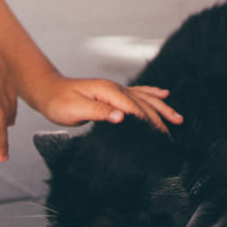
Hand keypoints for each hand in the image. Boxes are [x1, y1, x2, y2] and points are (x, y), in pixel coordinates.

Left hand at [36, 76, 182, 131]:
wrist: (48, 91)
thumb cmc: (59, 101)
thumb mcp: (75, 109)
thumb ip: (98, 111)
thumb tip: (120, 116)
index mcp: (108, 91)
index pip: (135, 108)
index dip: (149, 123)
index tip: (161, 138)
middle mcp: (114, 88)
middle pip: (144, 103)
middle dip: (160, 119)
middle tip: (172, 138)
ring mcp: (114, 89)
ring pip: (144, 97)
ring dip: (161, 108)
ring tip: (178, 118)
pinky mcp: (112, 93)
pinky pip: (137, 93)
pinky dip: (151, 95)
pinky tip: (162, 95)